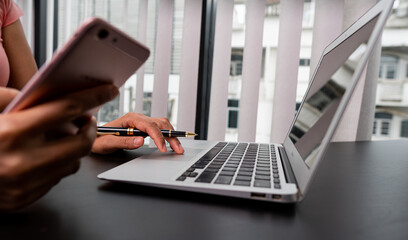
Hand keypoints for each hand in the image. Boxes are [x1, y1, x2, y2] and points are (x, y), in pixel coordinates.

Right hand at [0, 84, 117, 210]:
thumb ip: (16, 98)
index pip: (66, 109)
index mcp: (10, 132)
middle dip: (89, 128)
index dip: (93, 97)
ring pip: (73, 163)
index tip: (108, 90)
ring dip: (74, 148)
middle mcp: (21, 161)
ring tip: (63, 137)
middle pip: (80, 142)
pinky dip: (57, 164)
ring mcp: (24, 184)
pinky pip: (57, 179)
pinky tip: (45, 155)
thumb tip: (51, 96)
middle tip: (87, 119)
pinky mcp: (24, 199)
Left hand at [91, 112, 184, 154]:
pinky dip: (167, 134)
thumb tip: (141, 141)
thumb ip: (124, 142)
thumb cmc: (98, 141)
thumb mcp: (108, 143)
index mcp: (130, 119)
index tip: (163, 148)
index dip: (158, 137)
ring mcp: (141, 122)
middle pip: (160, 123)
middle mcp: (137, 118)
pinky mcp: (143, 128)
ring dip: (171, 135)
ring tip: (178, 147)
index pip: (150, 125)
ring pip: (162, 124)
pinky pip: (159, 128)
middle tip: (178, 149)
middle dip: (171, 136)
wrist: (94, 139)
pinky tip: (171, 142)